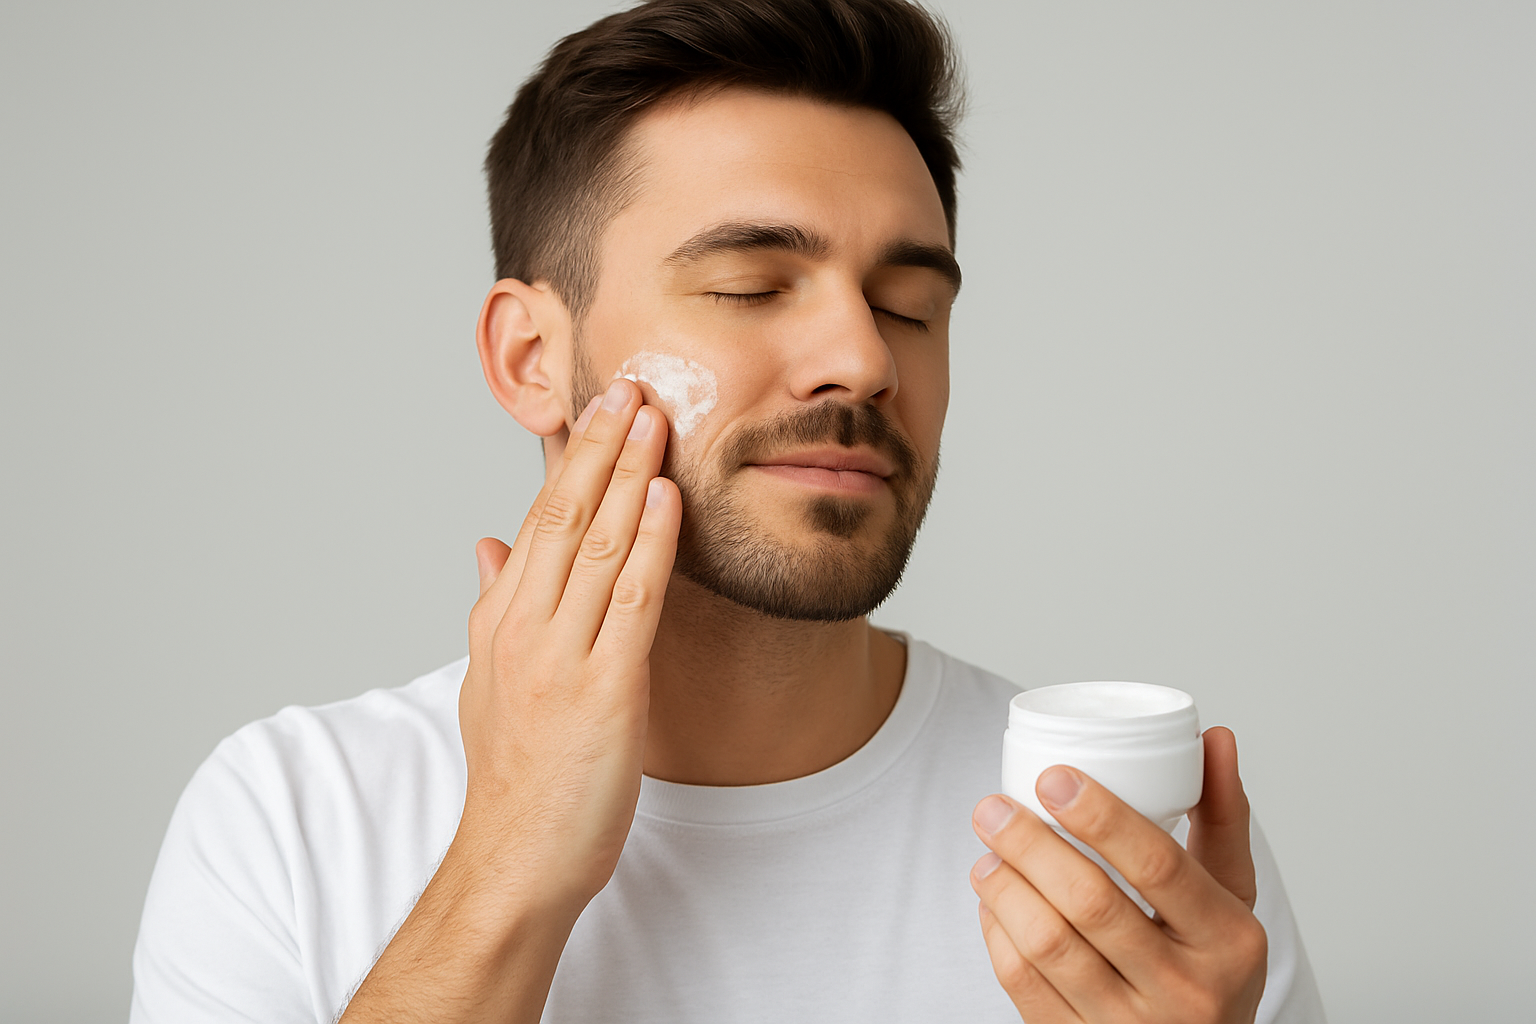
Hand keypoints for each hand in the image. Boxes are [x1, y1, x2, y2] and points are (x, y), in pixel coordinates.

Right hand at [458, 377, 680, 913]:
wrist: (515, 859)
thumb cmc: (514, 775)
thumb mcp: (487, 681)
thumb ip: (491, 605)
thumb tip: (488, 541)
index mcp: (500, 621)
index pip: (537, 520)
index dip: (571, 460)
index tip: (598, 410)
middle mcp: (523, 628)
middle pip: (563, 515)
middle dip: (600, 445)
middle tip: (632, 385)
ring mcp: (559, 656)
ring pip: (596, 544)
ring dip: (629, 473)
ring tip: (655, 415)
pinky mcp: (603, 690)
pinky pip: (631, 600)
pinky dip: (650, 542)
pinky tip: (667, 496)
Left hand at [970, 727, 1266, 1023]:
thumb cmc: (1210, 965)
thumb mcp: (1231, 898)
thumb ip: (1221, 818)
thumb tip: (1213, 736)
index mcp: (1228, 941)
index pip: (1158, 864)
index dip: (1100, 815)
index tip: (1052, 776)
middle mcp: (1184, 991)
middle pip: (1090, 902)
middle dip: (1029, 845)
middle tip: (993, 807)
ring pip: (1048, 945)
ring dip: (1004, 886)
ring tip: (987, 852)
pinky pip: (1022, 985)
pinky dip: (996, 934)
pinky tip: (993, 902)